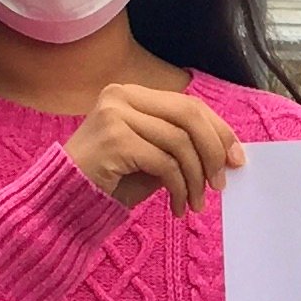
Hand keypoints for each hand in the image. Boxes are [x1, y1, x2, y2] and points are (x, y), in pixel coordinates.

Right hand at [64, 84, 243, 215]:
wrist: (64, 201)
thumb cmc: (110, 181)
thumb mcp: (153, 158)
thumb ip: (182, 147)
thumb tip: (228, 152)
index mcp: (132, 93)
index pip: (188, 104)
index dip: (218, 130)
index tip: (236, 159)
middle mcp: (122, 96)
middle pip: (189, 116)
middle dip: (213, 151)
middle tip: (220, 184)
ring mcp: (115, 115)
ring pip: (179, 142)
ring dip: (195, 178)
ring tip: (196, 203)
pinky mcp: (114, 140)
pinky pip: (164, 162)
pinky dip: (178, 188)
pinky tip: (177, 206)